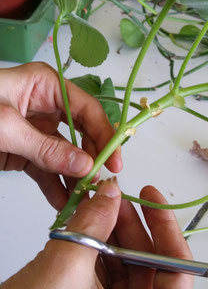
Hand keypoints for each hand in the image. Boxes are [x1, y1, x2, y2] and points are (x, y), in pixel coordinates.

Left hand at [0, 62, 121, 209]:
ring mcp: (38, 130)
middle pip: (81, 133)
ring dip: (76, 176)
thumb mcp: (6, 127)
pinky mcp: (27, 151)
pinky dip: (55, 186)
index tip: (116, 162)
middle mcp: (48, 106)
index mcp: (47, 86)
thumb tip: (87, 166)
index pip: (87, 109)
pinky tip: (63, 202)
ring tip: (85, 199)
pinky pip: (47, 168)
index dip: (105, 134)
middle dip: (92, 158)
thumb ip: (47, 148)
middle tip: (101, 184)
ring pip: (66, 154)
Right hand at [0, 181, 192, 288]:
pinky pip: (105, 273)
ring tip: (99, 205)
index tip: (152, 200)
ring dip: (113, 233)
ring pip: (125, 267)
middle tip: (117, 198)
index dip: (167, 231)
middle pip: (149, 266)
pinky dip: (98, 247)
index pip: (177, 274)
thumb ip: (92, 224)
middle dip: (132, 226)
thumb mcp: (66, 269)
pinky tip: (87, 225)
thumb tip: (110, 191)